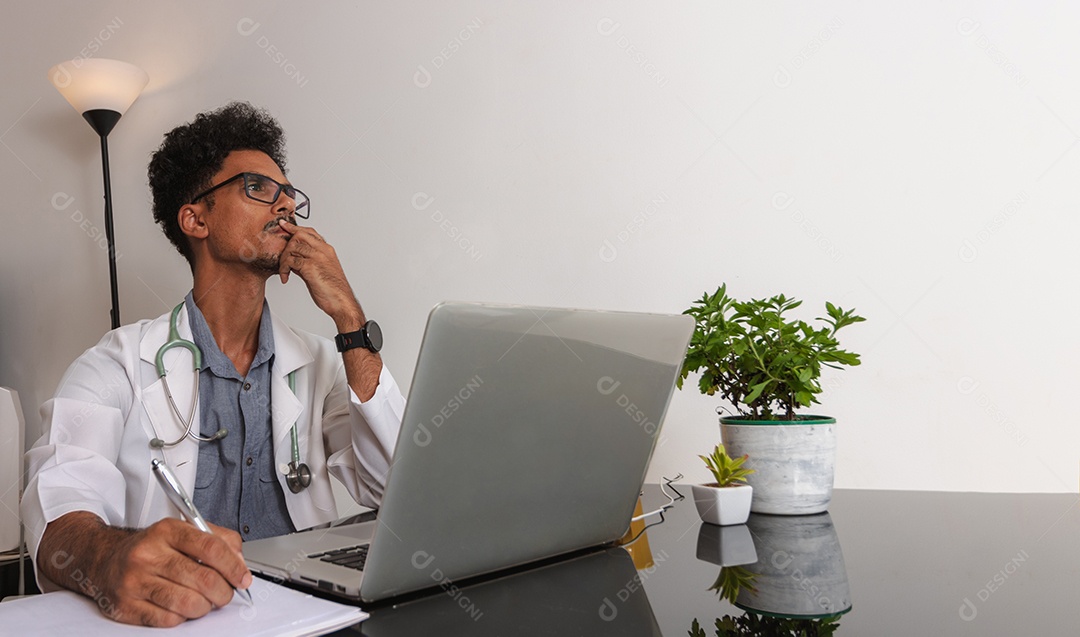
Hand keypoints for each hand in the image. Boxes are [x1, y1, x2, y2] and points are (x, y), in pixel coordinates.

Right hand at [39, 512, 251, 626]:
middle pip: (203, 579)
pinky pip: (168, 620)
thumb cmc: (150, 548)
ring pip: (188, 603)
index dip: (234, 566)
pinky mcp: (125, 606)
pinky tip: (180, 608)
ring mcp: (134, 581)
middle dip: (223, 592)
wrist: (104, 559)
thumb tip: (240, 562)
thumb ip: (217, 540)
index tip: (243, 578)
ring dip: (205, 607)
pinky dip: (183, 618)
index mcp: (167, 531)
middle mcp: (148, 554)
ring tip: (204, 601)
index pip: (211, 548)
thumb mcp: (182, 531)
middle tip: (225, 594)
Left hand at [276, 219, 363, 330]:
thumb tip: (293, 260)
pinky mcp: (310, 266)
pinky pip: (290, 261)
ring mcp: (317, 257)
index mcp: (327, 250)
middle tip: (283, 259)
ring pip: (292, 247)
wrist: (341, 302)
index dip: (294, 228)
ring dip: (283, 259)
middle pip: (299, 235)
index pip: (309, 232)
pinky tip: (286, 277)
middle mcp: (323, 250)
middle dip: (287, 245)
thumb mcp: (321, 271)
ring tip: (285, 272)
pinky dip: (284, 269)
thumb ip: (307, 262)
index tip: (284, 226)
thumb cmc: (333, 290)